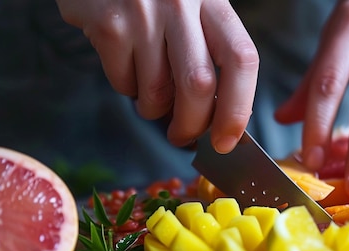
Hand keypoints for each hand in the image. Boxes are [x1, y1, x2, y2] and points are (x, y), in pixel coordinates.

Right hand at [55, 0, 258, 151]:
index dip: (237, 107)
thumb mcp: (195, 9)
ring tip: (152, 93)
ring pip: (156, 93)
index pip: (241, 59)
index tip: (227, 139)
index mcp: (213, 1)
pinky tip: (129, 67)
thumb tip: (221, 117)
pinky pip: (123, 82)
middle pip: (198, 86)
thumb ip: (211, 53)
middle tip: (184, 136)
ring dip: (154, 108)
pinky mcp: (107, 23)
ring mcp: (142, 12)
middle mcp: (180, 4)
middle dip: (191, 125)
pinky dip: (128, 89)